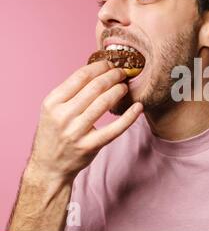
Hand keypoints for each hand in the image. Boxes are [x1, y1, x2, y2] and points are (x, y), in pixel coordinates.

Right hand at [26, 61, 142, 183]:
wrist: (48, 166)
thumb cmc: (54, 133)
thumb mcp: (53, 109)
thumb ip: (71, 92)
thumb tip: (98, 71)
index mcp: (52, 102)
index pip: (80, 76)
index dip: (99, 67)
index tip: (109, 64)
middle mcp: (63, 115)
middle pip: (95, 87)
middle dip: (112, 76)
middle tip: (122, 73)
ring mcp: (76, 132)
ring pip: (104, 103)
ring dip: (119, 91)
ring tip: (125, 86)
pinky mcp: (89, 146)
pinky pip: (115, 129)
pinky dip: (129, 117)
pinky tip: (138, 107)